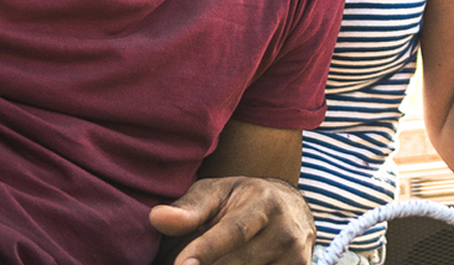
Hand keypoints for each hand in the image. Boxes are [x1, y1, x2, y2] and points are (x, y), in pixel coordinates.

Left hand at [148, 177, 312, 264]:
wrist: (291, 208)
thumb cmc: (242, 200)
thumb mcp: (215, 195)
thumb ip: (187, 209)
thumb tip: (157, 218)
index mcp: (265, 203)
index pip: (234, 231)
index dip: (207, 250)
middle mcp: (286, 231)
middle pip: (239, 264)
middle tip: (183, 263)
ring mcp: (296, 257)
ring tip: (212, 259)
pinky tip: (229, 263)